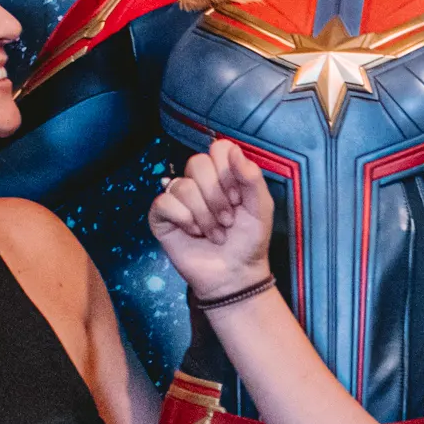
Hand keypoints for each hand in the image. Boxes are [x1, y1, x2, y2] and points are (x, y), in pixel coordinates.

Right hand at [148, 138, 275, 302]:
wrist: (236, 275)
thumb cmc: (249, 241)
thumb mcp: (261, 208)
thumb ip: (252, 177)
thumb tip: (234, 150)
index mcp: (223, 174)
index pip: (218, 148)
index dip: (228, 171)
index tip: (238, 198)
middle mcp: (199, 182)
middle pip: (197, 163)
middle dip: (217, 196)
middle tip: (228, 220)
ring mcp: (179, 198)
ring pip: (183, 186)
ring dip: (204, 215)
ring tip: (216, 234)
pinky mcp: (162, 216)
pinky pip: (164, 202)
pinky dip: (184, 219)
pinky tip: (194, 233)